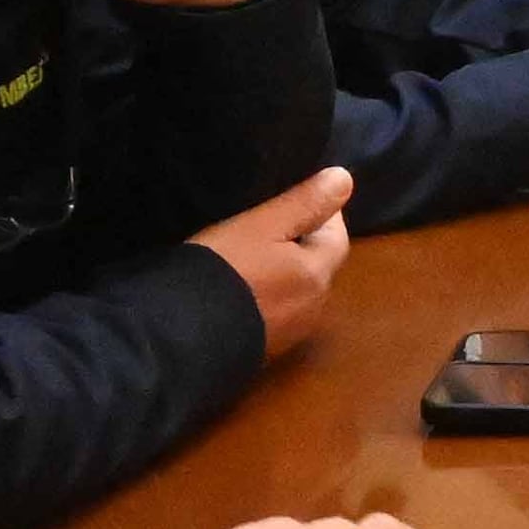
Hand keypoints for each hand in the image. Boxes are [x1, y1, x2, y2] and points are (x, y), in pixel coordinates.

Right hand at [190, 165, 352, 355]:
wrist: (182, 336)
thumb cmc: (225, 270)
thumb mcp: (261, 226)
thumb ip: (304, 203)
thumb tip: (345, 179)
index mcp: (319, 275)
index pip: (336, 237)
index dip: (325, 213)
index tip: (305, 195)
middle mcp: (313, 308)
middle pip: (318, 266)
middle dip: (304, 244)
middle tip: (276, 222)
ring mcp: (288, 334)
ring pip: (296, 292)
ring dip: (284, 273)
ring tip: (255, 253)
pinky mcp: (262, 349)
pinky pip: (273, 313)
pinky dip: (265, 296)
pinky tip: (242, 289)